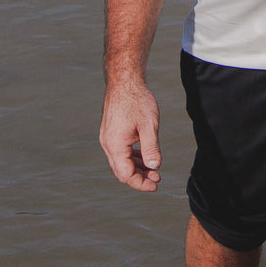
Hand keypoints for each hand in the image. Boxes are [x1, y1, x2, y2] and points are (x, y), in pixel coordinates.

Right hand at [100, 74, 162, 191]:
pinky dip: (132, 158)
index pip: (126, 174)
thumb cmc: (137, 100)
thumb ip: (151, 148)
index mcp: (115, 145)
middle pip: (122, 171)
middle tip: (157, 179)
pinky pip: (120, 152)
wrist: (124, 81)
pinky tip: (145, 157)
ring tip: (154, 170)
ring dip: (137, 168)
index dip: (141, 183)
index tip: (156, 185)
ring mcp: (108, 138)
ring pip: (121, 162)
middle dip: (139, 177)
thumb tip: (154, 167)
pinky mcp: (111, 133)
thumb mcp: (149, 125)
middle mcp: (108, 144)